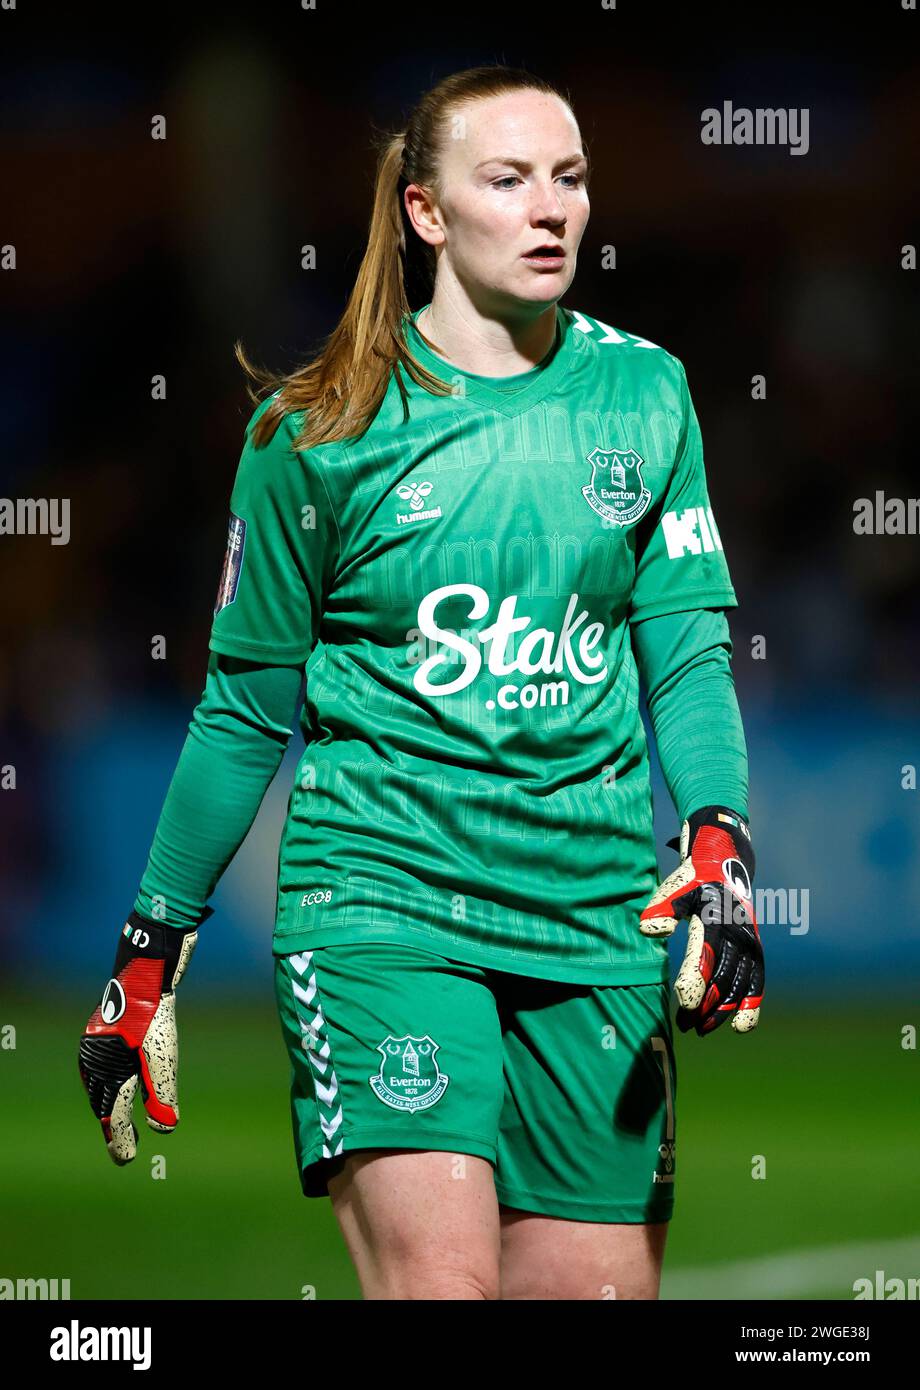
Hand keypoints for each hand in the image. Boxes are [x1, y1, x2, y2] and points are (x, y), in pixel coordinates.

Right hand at [78, 908, 208, 1163]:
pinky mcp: (109, 1030)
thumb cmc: (154, 1010)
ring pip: (103, 1085)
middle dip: (114, 1127)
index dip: (120, 1139)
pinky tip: (126, 1082)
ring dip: (114, 1105)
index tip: (127, 1160)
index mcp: (104, 1069)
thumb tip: (165, 1129)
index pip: (112, 1115)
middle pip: (104, 1102)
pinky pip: (108, 1066)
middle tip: (125, 1150)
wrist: (148, 965)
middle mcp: (95, 1059)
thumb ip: (161, 1093)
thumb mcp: (161, 1055)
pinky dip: (116, 1082)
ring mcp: (100, 1043)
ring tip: (124, 1121)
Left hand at [638, 806, 763, 1035]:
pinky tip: (742, 1027)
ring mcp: (749, 940)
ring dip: (724, 1009)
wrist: (727, 862)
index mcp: (714, 916)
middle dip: (705, 1003)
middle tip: (685, 1025)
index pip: (705, 952)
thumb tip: (650, 930)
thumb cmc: (693, 878)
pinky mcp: (754, 947)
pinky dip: (751, 1002)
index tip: (685, 1003)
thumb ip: (662, 907)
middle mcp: (736, 930)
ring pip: (740, 982)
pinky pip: (757, 979)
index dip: (696, 978)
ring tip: (702, 1029)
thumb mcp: (675, 886)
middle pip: (723, 975)